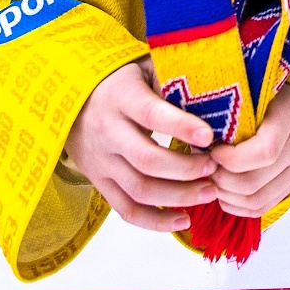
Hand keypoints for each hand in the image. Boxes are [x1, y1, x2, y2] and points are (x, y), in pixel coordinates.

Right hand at [63, 61, 216, 232]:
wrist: (74, 102)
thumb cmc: (124, 82)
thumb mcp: (145, 68)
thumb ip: (173, 78)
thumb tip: (215, 91)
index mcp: (122, 98)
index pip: (151, 114)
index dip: (181, 127)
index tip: (210, 137)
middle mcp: (108, 132)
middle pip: (147, 160)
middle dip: (186, 169)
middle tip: (215, 169)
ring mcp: (102, 162)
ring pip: (139, 189)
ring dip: (178, 197)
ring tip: (210, 192)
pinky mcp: (100, 182)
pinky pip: (126, 209)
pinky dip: (155, 221)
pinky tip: (184, 220)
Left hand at [209, 83, 289, 217]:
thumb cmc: (265, 92)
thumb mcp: (248, 92)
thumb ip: (228, 114)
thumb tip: (197, 142)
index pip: (263, 152)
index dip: (230, 159)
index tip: (212, 151)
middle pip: (254, 182)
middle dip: (220, 179)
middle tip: (205, 167)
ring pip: (256, 200)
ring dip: (225, 195)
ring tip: (213, 178)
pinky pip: (262, 207)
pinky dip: (237, 206)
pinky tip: (224, 193)